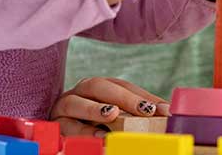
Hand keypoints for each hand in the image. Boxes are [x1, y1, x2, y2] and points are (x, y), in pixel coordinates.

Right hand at [50, 77, 169, 136]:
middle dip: (123, 97)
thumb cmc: (91, 125)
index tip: (163, 110)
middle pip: (98, 86)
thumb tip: (167, 112)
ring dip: (95, 109)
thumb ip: (135, 113)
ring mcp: (63, 108)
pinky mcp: (55, 124)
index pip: (121, 85)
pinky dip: (82, 131)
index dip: (142, 96)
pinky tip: (99, 136)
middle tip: (144, 110)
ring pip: (75, 102)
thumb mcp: (116, 117)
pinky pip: (65, 126)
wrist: (55, 135)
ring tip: (113, 115)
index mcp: (97, 87)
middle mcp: (79, 92)